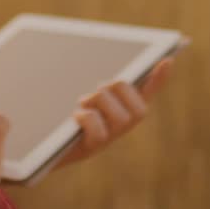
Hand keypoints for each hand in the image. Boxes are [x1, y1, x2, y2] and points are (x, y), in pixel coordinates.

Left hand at [56, 57, 174, 171]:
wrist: (42, 144)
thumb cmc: (64, 115)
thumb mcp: (83, 96)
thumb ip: (99, 85)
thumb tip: (108, 70)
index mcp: (121, 110)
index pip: (148, 93)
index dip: (159, 79)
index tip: (167, 59)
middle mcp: (120, 128)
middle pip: (139, 108)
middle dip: (119, 91)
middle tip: (98, 90)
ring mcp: (108, 140)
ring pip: (122, 119)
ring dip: (101, 103)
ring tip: (83, 103)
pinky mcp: (92, 149)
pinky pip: (100, 133)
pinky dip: (88, 119)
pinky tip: (76, 116)